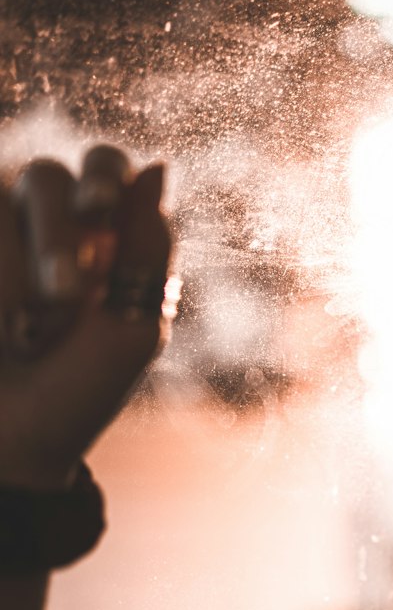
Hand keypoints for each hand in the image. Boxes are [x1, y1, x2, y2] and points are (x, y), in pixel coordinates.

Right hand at [0, 145, 172, 489]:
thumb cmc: (78, 393)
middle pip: (45, 178)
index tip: (100, 206)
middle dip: (56, 237)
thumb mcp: (131, 329)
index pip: (103, 165)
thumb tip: (158, 166)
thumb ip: (147, 249)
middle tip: (65, 299)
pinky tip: (7, 329)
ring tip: (27, 334)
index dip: (100, 173)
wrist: (10, 445)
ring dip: (18, 269)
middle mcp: (40, 221)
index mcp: (101, 232)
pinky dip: (0, 285)